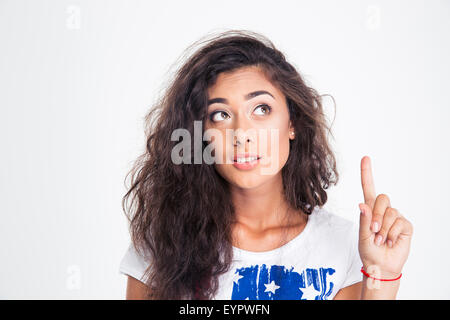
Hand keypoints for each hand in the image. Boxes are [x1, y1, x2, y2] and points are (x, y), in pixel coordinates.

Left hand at [358, 156, 413, 277]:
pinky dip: (392, 234)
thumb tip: (362, 205)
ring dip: (383, 229)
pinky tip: (389, 242)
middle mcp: (383, 210)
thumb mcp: (362, 236)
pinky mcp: (405, 226)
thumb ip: (363, 221)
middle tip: (374, 232)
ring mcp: (395, 217)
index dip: (367, 173)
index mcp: (369, 210)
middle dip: (376, 215)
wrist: (381, 266)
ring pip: (391, 212)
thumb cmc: (369, 251)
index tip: (365, 157)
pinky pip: (399, 223)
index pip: (368, 188)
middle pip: (382, 198)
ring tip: (380, 240)